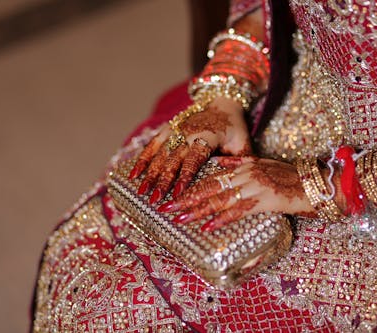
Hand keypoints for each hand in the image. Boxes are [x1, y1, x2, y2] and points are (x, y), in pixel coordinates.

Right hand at [129, 98, 250, 202]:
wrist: (221, 102)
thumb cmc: (234, 127)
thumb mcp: (242, 143)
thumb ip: (241, 162)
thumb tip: (243, 183)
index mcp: (207, 137)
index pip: (194, 159)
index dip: (185, 176)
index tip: (177, 192)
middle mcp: (188, 133)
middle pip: (173, 160)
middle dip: (163, 181)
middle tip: (156, 200)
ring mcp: (175, 131)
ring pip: (160, 154)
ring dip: (150, 174)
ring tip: (142, 192)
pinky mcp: (168, 129)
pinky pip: (153, 145)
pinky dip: (143, 159)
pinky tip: (134, 174)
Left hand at [157, 156, 316, 231]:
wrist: (315, 183)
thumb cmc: (290, 176)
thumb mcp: (262, 163)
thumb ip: (239, 162)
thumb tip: (218, 162)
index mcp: (244, 165)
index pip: (211, 177)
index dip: (191, 186)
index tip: (174, 194)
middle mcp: (245, 174)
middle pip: (210, 187)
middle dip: (186, 198)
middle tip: (166, 208)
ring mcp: (254, 186)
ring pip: (220, 198)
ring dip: (197, 210)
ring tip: (179, 218)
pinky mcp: (264, 200)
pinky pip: (238, 210)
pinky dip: (222, 218)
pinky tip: (207, 226)